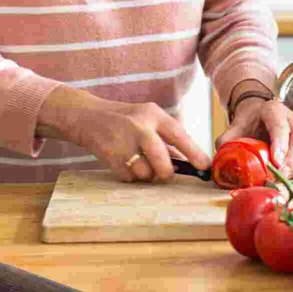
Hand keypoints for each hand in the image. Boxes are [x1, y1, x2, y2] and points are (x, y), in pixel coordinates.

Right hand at [75, 101, 211, 182]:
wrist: (87, 116)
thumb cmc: (124, 120)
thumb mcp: (146, 120)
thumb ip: (165, 139)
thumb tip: (189, 163)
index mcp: (153, 114)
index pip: (178, 134)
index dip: (194, 152)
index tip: (205, 166)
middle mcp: (139, 126)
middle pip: (162, 162)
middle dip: (166, 173)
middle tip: (165, 173)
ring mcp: (123, 141)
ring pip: (146, 173)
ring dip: (145, 174)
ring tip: (137, 161)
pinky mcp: (110, 155)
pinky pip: (129, 177)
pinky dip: (129, 175)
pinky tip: (123, 161)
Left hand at [215, 98, 292, 173]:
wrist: (259, 115)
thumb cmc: (249, 123)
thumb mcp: (235, 127)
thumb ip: (227, 141)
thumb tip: (220, 163)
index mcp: (273, 110)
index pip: (280, 125)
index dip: (280, 143)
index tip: (276, 161)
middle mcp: (292, 118)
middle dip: (292, 158)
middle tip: (282, 174)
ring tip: (287, 178)